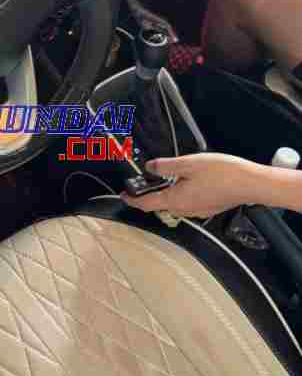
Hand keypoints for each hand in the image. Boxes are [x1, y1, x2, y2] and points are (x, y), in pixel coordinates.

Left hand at [121, 153, 264, 218]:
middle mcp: (185, 209)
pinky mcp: (208, 208)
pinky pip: (189, 203)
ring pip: (175, 203)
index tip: (124, 195)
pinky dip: (183, 193)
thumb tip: (150, 167)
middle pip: (160, 204)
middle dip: (151, 193)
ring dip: (168, 192)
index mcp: (175, 200)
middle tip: (147, 179)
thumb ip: (165, 166)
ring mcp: (197, 211)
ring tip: (170, 176)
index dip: (132, 199)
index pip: (146, 204)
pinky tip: (190, 181)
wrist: (250, 183)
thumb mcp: (188, 164)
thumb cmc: (223, 174)